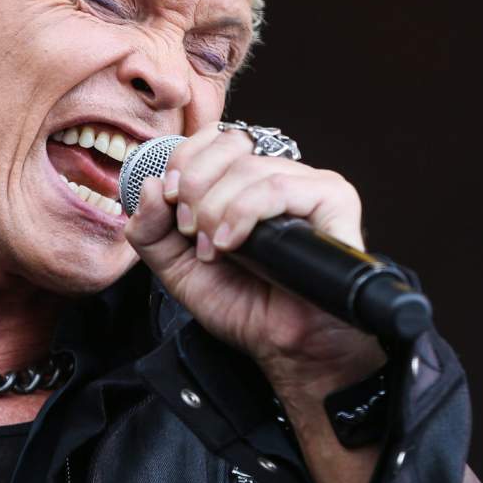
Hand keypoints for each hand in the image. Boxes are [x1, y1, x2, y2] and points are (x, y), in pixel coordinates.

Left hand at [124, 125, 384, 394]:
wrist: (282, 345)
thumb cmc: (242, 304)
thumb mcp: (175, 267)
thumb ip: (150, 230)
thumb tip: (148, 185)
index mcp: (243, 181)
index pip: (213, 137)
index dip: (184, 159)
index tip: (169, 198)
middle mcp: (277, 175)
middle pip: (229, 145)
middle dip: (195, 186)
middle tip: (190, 230)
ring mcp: (309, 185)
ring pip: (250, 169)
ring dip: (217, 209)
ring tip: (213, 249)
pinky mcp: (334, 202)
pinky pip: (280, 187)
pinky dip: (245, 212)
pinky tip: (232, 243)